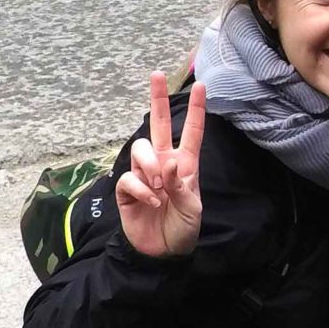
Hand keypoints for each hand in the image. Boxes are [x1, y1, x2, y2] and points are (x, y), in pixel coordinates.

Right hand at [115, 70, 205, 257]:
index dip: (196, 110)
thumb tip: (167, 160)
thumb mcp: (192, 208)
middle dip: (157, 99)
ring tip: (159, 189)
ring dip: (151, 166)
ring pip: (141, 149)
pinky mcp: (127, 188)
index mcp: (185, 165)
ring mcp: (144, 174)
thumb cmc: (183, 228)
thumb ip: (181, 184)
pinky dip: (141, 188)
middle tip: (156, 75)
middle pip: (157, 125)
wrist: (162, 252)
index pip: (190, 132)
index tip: (201, 86)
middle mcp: (163, 163)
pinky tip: (151, 201)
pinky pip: (130, 176)